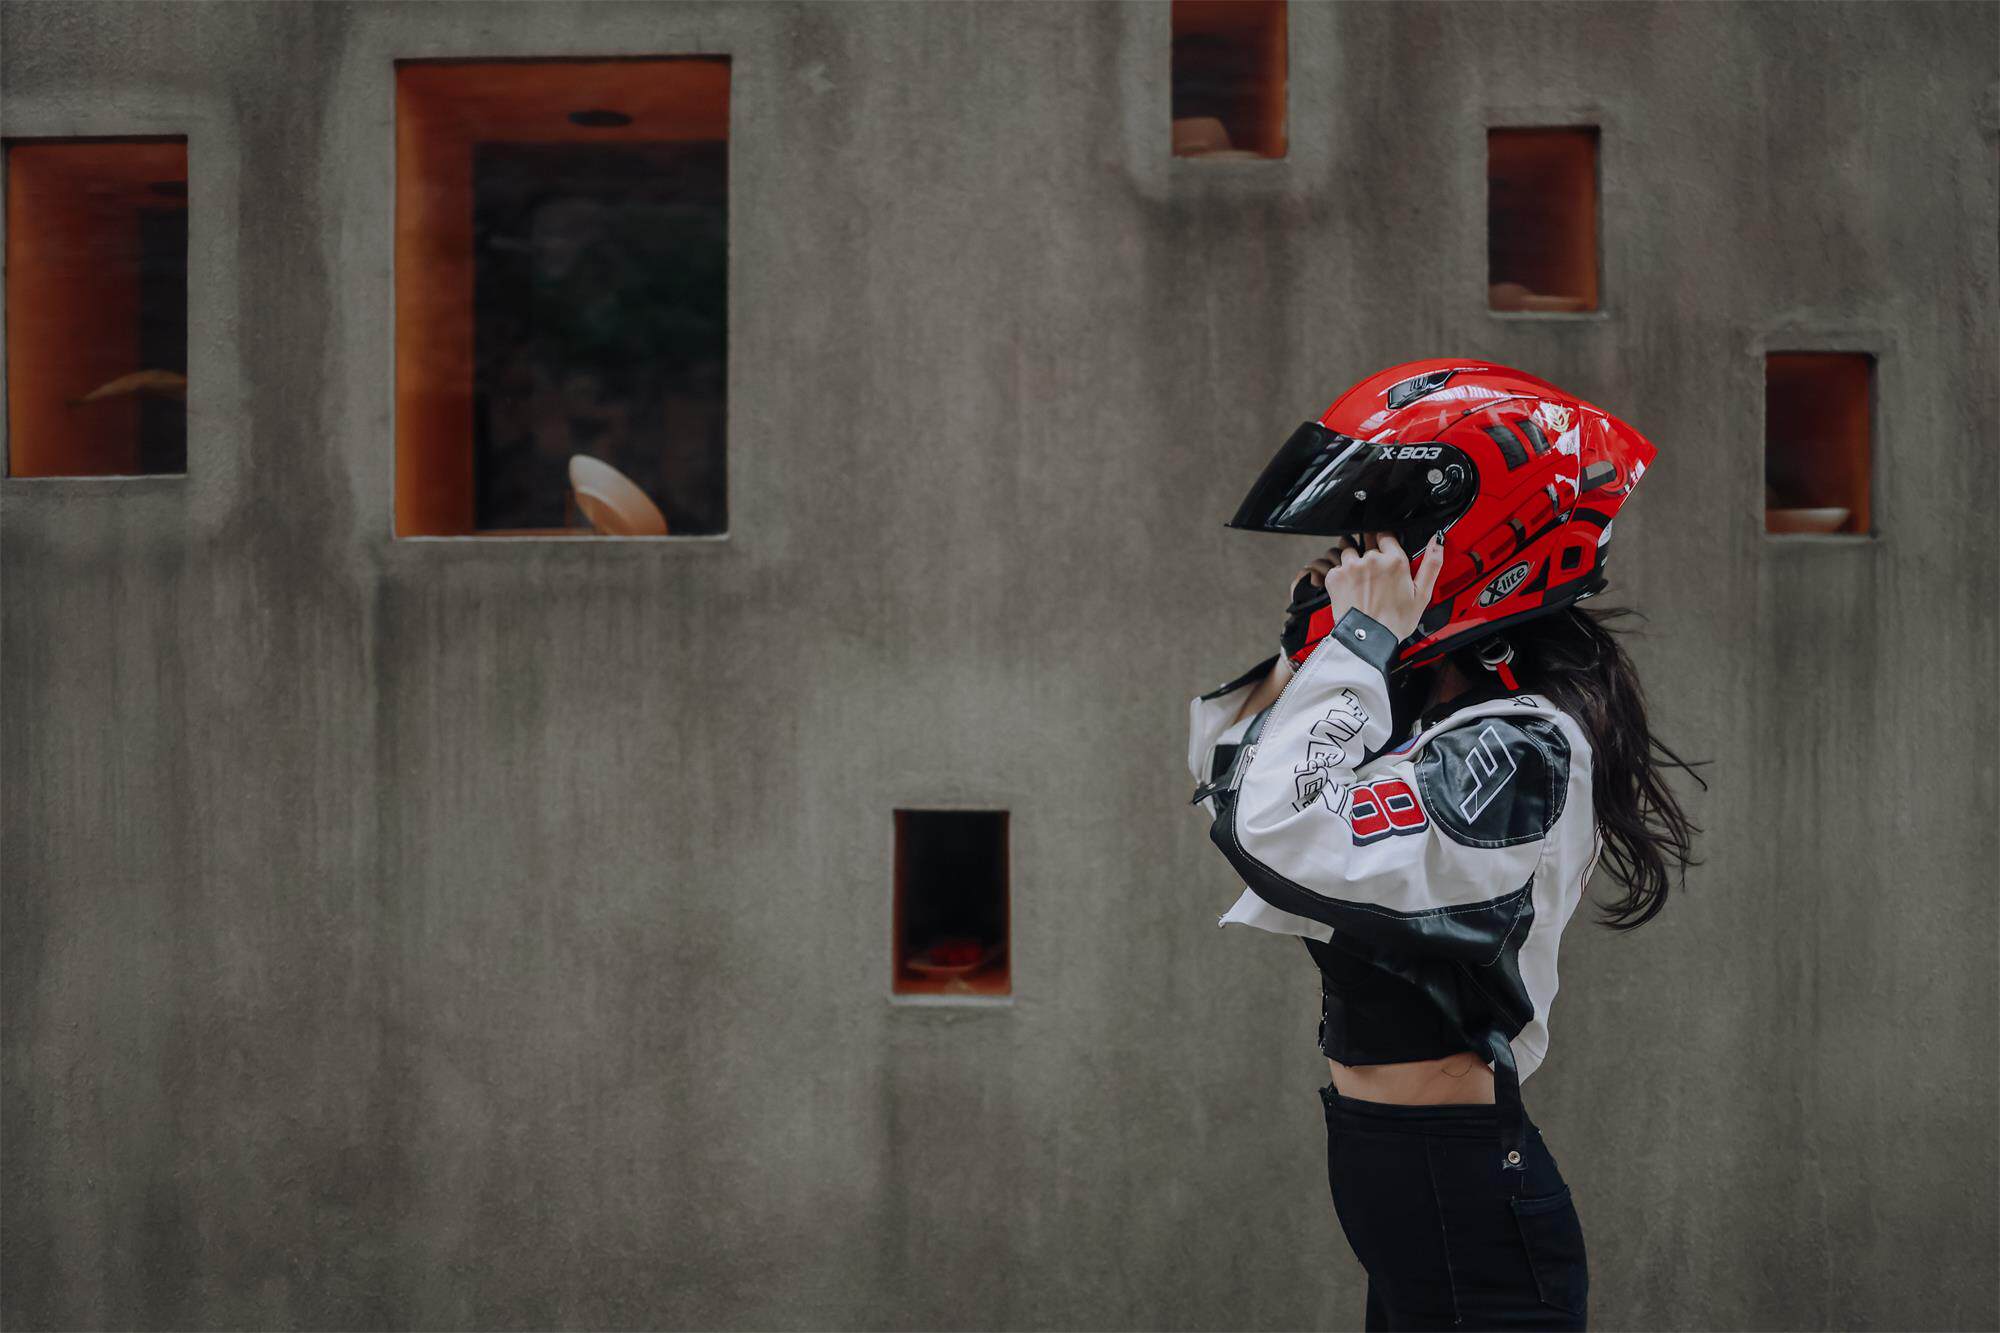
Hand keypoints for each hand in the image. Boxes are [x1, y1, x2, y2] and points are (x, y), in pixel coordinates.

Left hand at [1319, 532, 1444, 641]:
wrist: (1368, 639)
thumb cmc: (1395, 622)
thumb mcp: (1422, 594)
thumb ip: (1431, 564)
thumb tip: (1438, 541)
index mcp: (1395, 560)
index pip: (1386, 534)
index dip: (1385, 541)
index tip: (1385, 550)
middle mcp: (1371, 559)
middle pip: (1366, 540)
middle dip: (1368, 549)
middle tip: (1372, 570)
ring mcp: (1351, 566)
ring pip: (1348, 549)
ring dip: (1352, 558)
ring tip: (1358, 577)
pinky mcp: (1335, 576)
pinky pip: (1334, 566)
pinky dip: (1339, 573)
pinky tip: (1348, 587)